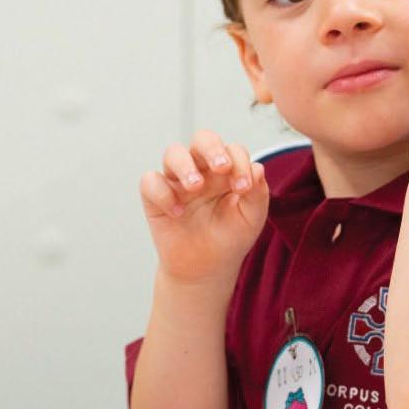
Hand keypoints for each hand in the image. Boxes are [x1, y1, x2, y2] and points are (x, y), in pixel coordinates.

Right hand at [139, 131, 268, 283]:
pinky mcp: (156, 197)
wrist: (207, 269)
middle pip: (202, 139)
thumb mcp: (252, 218)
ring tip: (195, 187)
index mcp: (226, 171)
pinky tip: (177, 213)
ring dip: (185, 166)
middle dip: (212, 148)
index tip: (243, 188)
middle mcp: (201, 170)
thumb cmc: (230, 238)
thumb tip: (257, 168)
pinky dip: (163, 194)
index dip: (239, 162)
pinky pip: (150, 181)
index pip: (232, 150)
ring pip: (173, 153)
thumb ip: (258, 193)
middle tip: (221, 167)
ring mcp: (177, 181)